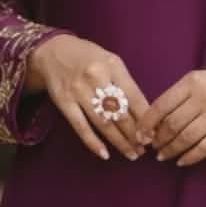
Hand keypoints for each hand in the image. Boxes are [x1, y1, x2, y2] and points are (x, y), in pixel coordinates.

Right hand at [27, 35, 148, 160]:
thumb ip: (126, 83)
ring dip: (119, 142)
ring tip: (132, 154)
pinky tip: (105, 154)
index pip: (134, 96)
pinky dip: (93, 142)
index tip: (153, 134)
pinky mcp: (64, 102)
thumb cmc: (88, 58)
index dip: (145, 118)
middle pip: (120, 113)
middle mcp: (96, 78)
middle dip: (135, 134)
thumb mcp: (111, 61)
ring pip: (103, 123)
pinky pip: (81, 127)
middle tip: (144, 148)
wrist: (52, 51)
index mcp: (112, 66)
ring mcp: (78, 91)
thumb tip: (144, 113)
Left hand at [134, 71, 205, 165]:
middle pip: (173, 124)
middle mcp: (205, 97)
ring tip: (162, 155)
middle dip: (159, 139)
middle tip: (153, 146)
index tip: (141, 135)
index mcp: (192, 82)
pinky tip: (181, 161)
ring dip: (171, 149)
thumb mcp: (192, 84)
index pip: (162, 105)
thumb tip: (150, 127)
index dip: (148, 123)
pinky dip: (190, 157)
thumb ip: (174, 100)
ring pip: (187, 138)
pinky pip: (204, 148)